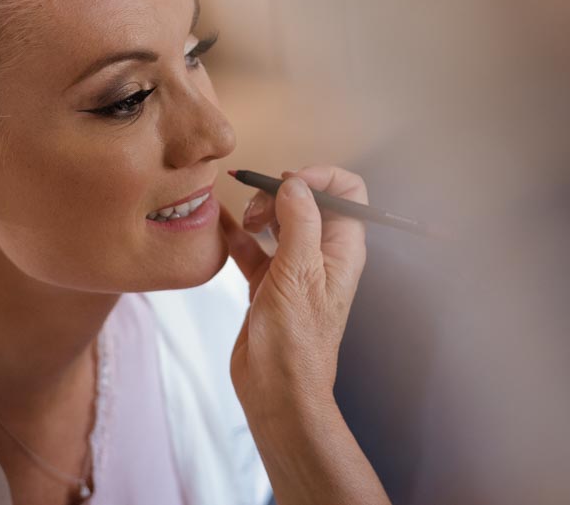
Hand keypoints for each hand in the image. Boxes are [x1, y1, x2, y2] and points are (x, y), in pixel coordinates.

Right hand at [221, 165, 368, 416]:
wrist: (276, 391)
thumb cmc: (297, 342)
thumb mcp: (299, 273)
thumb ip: (299, 222)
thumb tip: (295, 184)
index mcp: (343, 249)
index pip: (348, 192)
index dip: (320, 177)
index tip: (288, 182)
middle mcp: (322, 255)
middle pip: (308, 201)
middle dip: (281, 194)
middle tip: (259, 209)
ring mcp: (294, 268)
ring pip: (278, 221)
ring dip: (259, 212)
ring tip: (245, 222)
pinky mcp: (267, 283)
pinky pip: (252, 248)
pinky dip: (238, 235)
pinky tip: (222, 228)